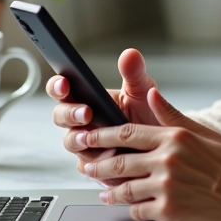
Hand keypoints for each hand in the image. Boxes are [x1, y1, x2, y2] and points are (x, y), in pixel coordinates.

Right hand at [47, 48, 163, 181]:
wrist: (163, 145)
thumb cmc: (148, 114)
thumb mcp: (142, 91)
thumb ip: (134, 73)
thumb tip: (130, 54)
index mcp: (87, 98)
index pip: (62, 89)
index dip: (58, 86)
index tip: (65, 84)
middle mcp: (81, 121)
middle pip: (60, 117)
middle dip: (69, 114)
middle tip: (86, 113)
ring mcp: (85, 144)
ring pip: (70, 142)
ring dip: (80, 139)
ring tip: (92, 138)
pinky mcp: (94, 165)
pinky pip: (86, 165)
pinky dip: (96, 161)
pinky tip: (109, 157)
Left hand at [81, 86, 220, 220]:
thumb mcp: (205, 134)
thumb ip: (173, 116)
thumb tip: (150, 95)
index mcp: (175, 137)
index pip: (127, 132)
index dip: (101, 135)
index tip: (87, 137)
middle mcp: (167, 159)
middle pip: (118, 160)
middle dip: (96, 165)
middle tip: (86, 167)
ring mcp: (166, 186)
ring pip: (124, 188)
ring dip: (111, 192)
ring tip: (105, 193)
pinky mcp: (168, 212)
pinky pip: (138, 211)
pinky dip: (133, 211)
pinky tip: (131, 209)